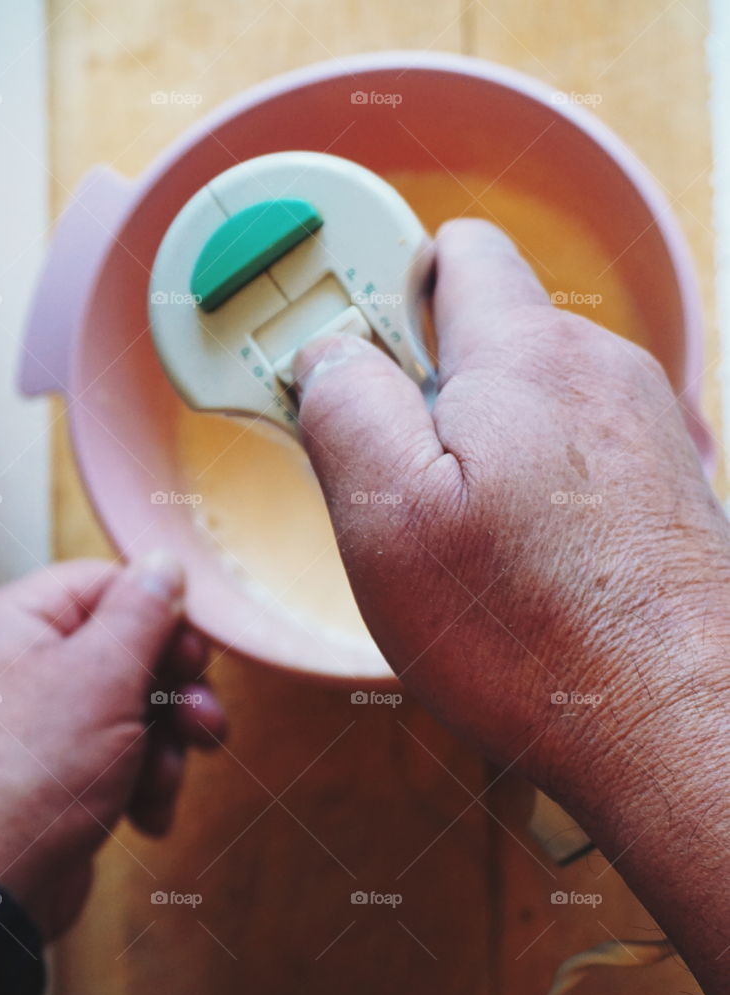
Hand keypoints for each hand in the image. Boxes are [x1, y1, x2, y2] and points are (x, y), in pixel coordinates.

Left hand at [0, 555, 225, 938]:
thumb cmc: (25, 780)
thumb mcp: (101, 677)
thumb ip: (142, 613)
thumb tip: (163, 564)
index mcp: (15, 623)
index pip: (107, 585)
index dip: (161, 619)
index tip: (195, 656)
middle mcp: (18, 668)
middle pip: (126, 653)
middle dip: (173, 695)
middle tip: (200, 723)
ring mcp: (35, 727)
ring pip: (132, 712)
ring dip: (164, 749)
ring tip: (162, 781)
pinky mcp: (53, 777)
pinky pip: (117, 760)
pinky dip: (141, 785)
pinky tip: (143, 814)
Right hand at [295, 218, 729, 810]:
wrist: (679, 727)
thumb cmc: (535, 637)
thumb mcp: (387, 519)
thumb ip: (346, 407)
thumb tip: (329, 355)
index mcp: (527, 356)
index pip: (456, 253)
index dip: (386, 289)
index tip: (348, 357)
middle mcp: (601, 373)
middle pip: (488, 338)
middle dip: (426, 395)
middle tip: (391, 490)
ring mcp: (646, 433)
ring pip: (530, 407)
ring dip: (480, 456)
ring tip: (460, 550)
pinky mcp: (666, 492)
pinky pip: (573, 461)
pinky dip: (533, 496)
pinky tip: (521, 574)